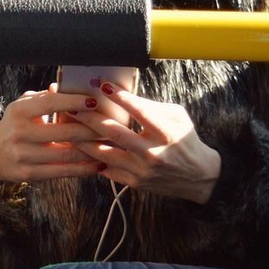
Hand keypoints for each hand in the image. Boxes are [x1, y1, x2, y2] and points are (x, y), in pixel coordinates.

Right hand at [0, 84, 109, 187]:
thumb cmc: (15, 124)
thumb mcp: (23, 106)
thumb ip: (44, 97)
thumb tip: (67, 86)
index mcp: (19, 111)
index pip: (49, 103)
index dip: (73, 101)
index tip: (93, 100)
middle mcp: (20, 133)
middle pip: (63, 132)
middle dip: (92, 130)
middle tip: (112, 127)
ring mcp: (24, 155)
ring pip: (66, 155)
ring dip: (91, 151)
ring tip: (110, 146)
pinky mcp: (29, 174)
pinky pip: (62, 172)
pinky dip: (83, 169)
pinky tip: (98, 164)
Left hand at [68, 83, 221, 203]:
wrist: (200, 177)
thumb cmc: (185, 140)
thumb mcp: (177, 116)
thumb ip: (151, 107)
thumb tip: (122, 96)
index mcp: (166, 133)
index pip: (140, 112)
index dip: (121, 97)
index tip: (102, 85)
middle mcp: (153, 153)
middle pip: (115, 133)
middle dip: (91, 118)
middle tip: (73, 106)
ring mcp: (143, 170)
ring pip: (105, 154)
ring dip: (84, 140)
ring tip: (68, 128)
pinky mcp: (136, 183)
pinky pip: (108, 170)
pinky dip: (92, 159)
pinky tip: (78, 148)